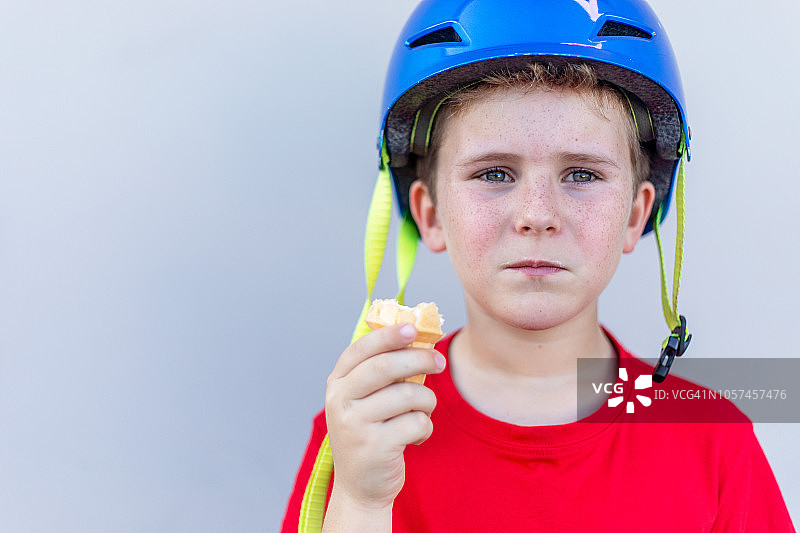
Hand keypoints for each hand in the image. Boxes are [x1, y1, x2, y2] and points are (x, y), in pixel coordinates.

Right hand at [324, 323, 446, 509]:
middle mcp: (340, 401)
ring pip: (408, 395)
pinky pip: (417, 423)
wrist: (360, 488)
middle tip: (438, 361)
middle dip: (419, 359)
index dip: (388, 335)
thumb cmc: (370, 434)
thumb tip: (416, 335)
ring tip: (423, 411)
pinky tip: (415, 438)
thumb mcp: (363, 401)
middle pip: (386, 367)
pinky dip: (425, 428)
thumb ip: (380, 372)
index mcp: (337, 383)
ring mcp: (355, 425)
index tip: (414, 328)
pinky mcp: (375, 447)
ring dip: (427, 401)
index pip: (361, 349)